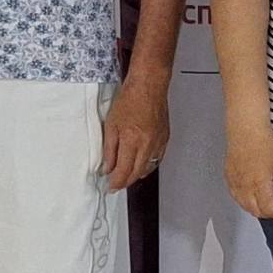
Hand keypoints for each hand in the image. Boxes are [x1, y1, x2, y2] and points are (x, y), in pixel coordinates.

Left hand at [102, 73, 168, 191]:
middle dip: (125, 182)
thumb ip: (109, 149)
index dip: (116, 182)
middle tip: (116, 185)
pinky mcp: (165, 138)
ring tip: (127, 176)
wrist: (149, 85)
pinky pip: (157, 159)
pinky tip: (141, 165)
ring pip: (148, 168)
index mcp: (132, 141)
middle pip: (136, 173)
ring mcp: (158, 142)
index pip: (124, 171)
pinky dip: (148, 166)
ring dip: (136, 175)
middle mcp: (147, 145)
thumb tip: (107, 167)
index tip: (110, 187)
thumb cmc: (129, 99)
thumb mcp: (111, 124)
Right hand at [224, 124, 272, 219]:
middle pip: (256, 211)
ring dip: (257, 209)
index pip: (269, 209)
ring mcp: (235, 183)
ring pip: (245, 206)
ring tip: (267, 204)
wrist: (246, 128)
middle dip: (269, 213)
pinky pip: (235, 197)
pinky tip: (251, 198)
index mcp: (259, 184)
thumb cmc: (264, 141)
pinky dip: (245, 202)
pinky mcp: (228, 177)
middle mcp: (245, 186)